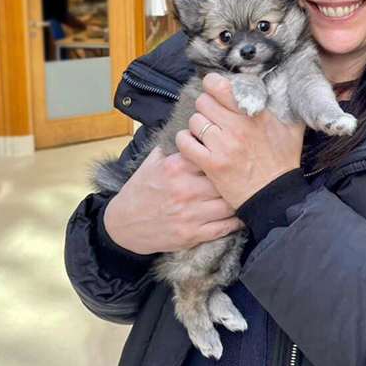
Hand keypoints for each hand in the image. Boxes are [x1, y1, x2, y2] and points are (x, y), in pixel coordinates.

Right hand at [103, 146, 243, 254]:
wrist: (122, 224)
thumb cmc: (140, 190)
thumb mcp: (153, 162)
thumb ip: (175, 146)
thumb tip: (197, 130)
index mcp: (176, 167)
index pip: (212, 155)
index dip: (223, 156)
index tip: (231, 156)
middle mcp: (185, 189)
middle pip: (224, 179)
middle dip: (234, 178)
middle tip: (243, 176)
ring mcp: (189, 214)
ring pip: (229, 204)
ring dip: (238, 199)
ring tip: (243, 194)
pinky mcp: (191, 235)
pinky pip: (224, 227)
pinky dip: (236, 221)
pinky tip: (239, 214)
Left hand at [176, 73, 305, 209]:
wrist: (275, 195)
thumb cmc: (284, 162)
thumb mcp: (294, 129)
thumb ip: (292, 107)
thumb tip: (291, 86)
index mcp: (255, 115)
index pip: (221, 86)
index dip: (212, 84)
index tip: (214, 89)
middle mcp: (237, 127)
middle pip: (203, 101)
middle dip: (206, 106)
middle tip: (212, 114)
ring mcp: (223, 146)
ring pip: (194, 120)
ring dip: (197, 125)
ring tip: (205, 131)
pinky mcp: (211, 164)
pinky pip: (186, 142)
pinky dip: (186, 140)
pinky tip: (193, 143)